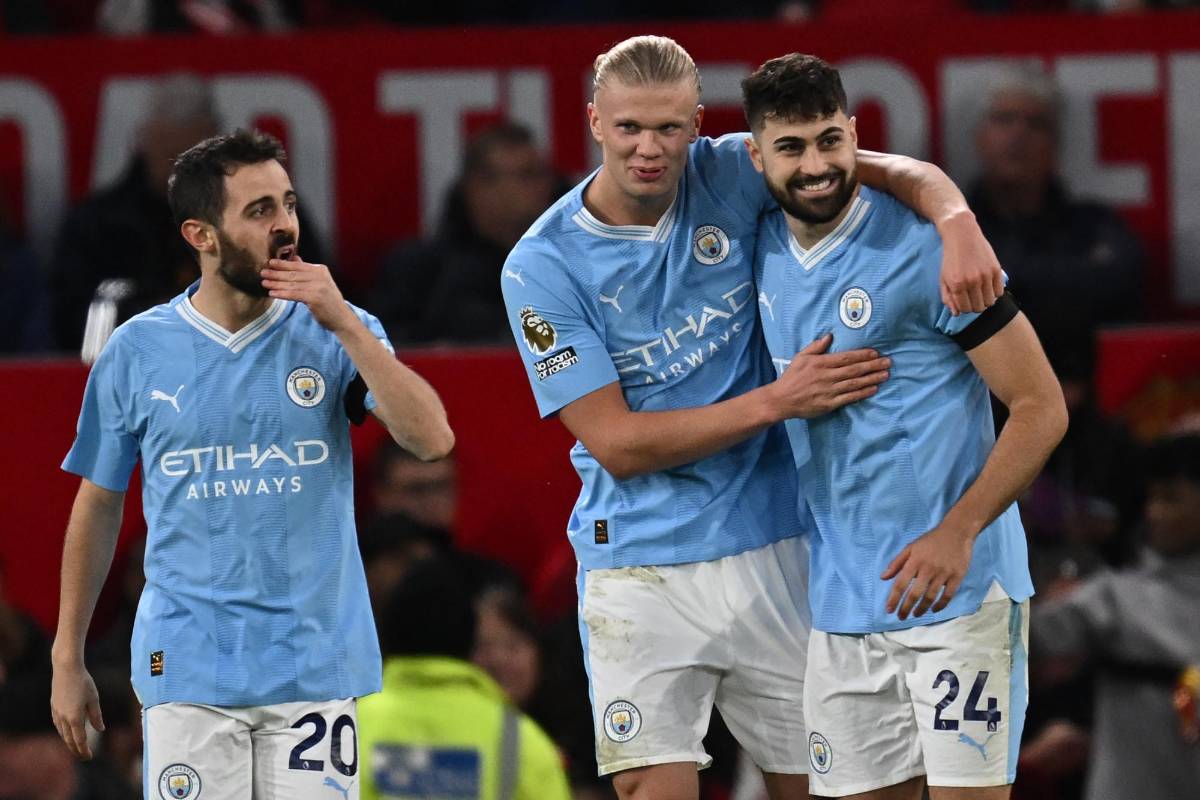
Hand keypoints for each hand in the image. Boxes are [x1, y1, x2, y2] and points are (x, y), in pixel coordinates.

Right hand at [50, 660, 103, 758]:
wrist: (66, 669)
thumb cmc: (83, 682)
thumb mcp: (94, 699)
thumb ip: (96, 716)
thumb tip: (100, 730)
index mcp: (75, 718)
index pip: (80, 740)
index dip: (84, 750)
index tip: (89, 757)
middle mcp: (63, 718)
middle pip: (69, 740)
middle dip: (77, 750)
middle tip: (84, 757)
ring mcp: (56, 713)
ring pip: (62, 734)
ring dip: (69, 742)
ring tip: (77, 747)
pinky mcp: (53, 708)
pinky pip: (58, 725)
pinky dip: (64, 733)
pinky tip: (67, 733)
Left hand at [262, 259, 354, 331]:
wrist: (341, 318)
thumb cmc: (329, 302)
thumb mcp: (320, 283)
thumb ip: (307, 271)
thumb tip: (294, 259)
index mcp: (321, 270)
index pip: (298, 266)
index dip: (283, 264)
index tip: (271, 263)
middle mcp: (320, 276)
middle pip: (293, 274)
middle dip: (277, 273)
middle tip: (263, 272)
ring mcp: (318, 287)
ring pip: (292, 284)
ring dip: (276, 283)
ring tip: (264, 282)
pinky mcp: (315, 298)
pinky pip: (294, 294)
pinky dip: (282, 293)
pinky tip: (272, 293)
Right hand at [768, 334, 889, 419]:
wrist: (781, 399)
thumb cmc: (791, 377)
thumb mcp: (801, 357)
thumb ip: (816, 347)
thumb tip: (830, 336)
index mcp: (821, 363)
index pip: (846, 357)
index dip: (862, 355)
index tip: (875, 353)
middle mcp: (827, 376)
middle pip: (854, 370)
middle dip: (872, 366)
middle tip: (888, 362)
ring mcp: (829, 391)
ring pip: (854, 383)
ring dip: (871, 379)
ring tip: (885, 375)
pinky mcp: (830, 404)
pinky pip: (849, 398)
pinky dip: (862, 393)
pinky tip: (873, 389)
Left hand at [881, 522, 973, 619]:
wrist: (956, 532)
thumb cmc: (930, 540)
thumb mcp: (910, 547)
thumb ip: (896, 563)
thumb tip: (883, 578)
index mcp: (915, 561)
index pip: (901, 583)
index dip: (894, 598)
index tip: (889, 610)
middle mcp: (928, 569)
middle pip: (915, 593)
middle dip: (906, 608)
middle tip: (901, 617)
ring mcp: (943, 573)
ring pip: (930, 597)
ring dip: (921, 609)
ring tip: (915, 614)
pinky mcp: (957, 576)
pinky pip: (948, 595)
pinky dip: (940, 605)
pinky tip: (933, 610)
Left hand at [938, 212, 1003, 314]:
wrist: (962, 234)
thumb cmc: (951, 257)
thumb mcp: (943, 277)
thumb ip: (947, 297)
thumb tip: (956, 313)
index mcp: (956, 284)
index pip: (964, 309)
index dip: (965, 309)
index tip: (965, 302)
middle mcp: (971, 281)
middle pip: (978, 307)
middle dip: (975, 306)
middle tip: (973, 298)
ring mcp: (985, 275)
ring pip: (990, 301)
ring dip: (985, 300)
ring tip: (981, 293)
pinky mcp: (995, 269)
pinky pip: (999, 292)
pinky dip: (994, 293)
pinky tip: (989, 287)